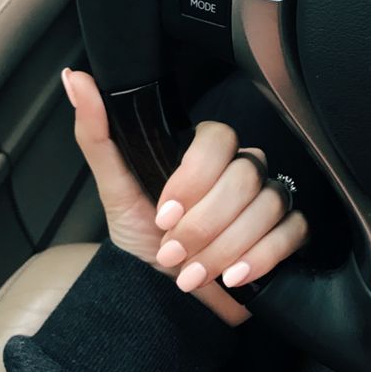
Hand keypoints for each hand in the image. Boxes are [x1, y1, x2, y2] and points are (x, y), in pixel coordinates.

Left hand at [61, 69, 307, 324]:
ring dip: (226, 247)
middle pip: (246, 177)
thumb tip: (76, 79)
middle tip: (171, 251)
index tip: (163, 214)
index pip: (219, 138)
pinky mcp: (286, 233)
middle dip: (205, 224)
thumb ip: (98, 133)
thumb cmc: (140, 238)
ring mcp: (267, 199)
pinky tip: (233, 276)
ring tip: (192, 274)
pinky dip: (262, 256)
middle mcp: (241, 170)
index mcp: (205, 153)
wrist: (159, 292)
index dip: (194, 178)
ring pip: (270, 205)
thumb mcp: (114, 188)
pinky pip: (293, 231)